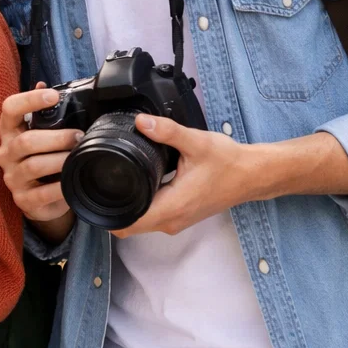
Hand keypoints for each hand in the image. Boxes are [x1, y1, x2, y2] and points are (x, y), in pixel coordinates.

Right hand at [0, 83, 76, 241]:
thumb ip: (42, 112)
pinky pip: (42, 194)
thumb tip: (43, 83)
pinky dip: (60, 187)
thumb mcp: (39, 134)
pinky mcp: (23, 200)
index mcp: (9, 131)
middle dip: (56, 138)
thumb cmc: (40, 157)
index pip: (9, 109)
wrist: (37, 199)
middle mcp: (6, 153)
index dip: (30, 99)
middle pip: (25, 141)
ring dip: (59, 160)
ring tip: (77, 157)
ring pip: (33, 166)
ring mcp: (12, 177)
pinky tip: (73, 181)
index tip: (53, 96)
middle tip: (79, 136)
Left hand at [112, 114, 257, 237]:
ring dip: (126, 207)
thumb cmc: (229, 162)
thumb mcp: (196, 142)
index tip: (94, 194)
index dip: (106, 213)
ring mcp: (177, 220)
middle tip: (99, 181)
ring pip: (140, 221)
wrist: (253, 174)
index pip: (128, 223)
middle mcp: (172, 220)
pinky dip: (140, 205)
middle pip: (129, 225)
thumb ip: (167, 131)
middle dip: (111, 208)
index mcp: (172, 207)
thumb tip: (140, 123)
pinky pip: (152, 216)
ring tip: (114, 181)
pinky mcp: (181, 215)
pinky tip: (136, 184)